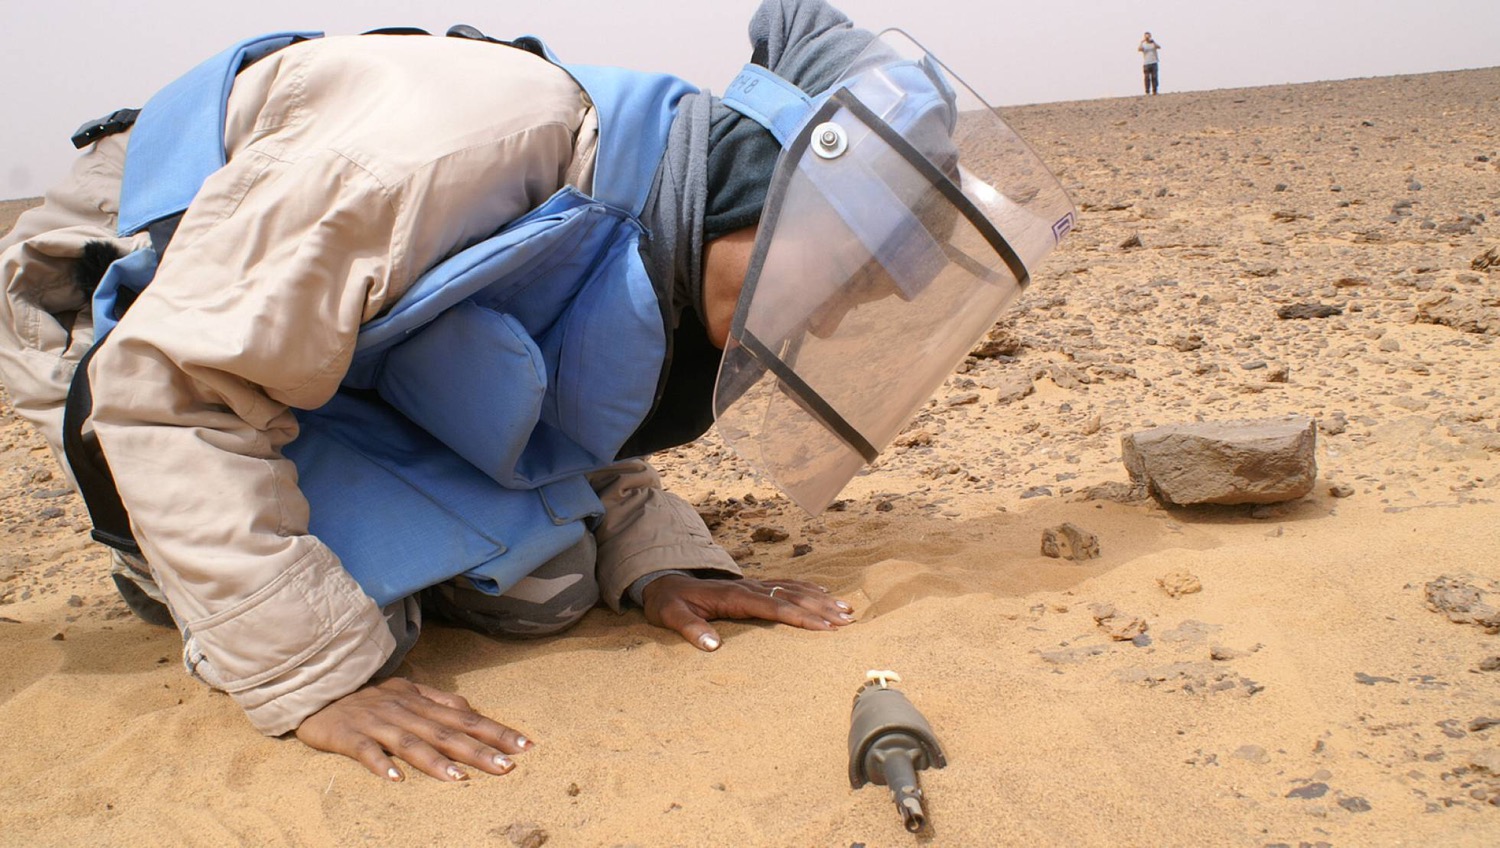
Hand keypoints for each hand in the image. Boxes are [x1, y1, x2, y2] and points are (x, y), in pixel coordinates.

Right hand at [295, 677, 532, 781]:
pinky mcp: (348, 736)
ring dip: (436, 762)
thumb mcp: (406, 691)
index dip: (496, 731)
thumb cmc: (368, 696)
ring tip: (460, 779)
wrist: (317, 689)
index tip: (526, 747)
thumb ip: (438, 700)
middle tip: (507, 768)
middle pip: (447, 732)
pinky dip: (382, 765)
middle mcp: (405, 710)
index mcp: (422, 701)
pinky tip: (397, 781)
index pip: (467, 717)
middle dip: (478, 751)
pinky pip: (367, 752)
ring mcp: (377, 723)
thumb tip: (471, 710)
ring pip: (411, 743)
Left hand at [641, 574, 854, 650]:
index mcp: (733, 596)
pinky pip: (785, 585)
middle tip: (848, 620)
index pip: (774, 607)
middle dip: (821, 608)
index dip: (800, 617)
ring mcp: (751, 585)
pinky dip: (807, 589)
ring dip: (820, 599)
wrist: (663, 581)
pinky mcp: (752, 586)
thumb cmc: (669, 603)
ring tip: (846, 609)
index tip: (824, 628)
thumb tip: (713, 645)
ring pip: (793, 589)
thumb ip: (690, 629)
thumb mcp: (671, 617)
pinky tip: (823, 593)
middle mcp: (747, 587)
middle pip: (791, 596)